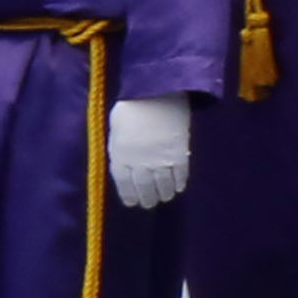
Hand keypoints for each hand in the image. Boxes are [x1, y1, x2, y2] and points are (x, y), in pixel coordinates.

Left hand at [105, 94, 194, 211]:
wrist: (156, 93)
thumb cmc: (131, 106)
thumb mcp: (117, 128)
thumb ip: (121, 146)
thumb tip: (125, 159)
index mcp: (120, 155)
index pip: (123, 182)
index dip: (129, 194)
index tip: (132, 203)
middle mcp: (139, 162)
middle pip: (144, 186)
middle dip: (147, 198)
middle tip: (150, 204)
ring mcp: (160, 159)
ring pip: (163, 183)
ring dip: (164, 193)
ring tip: (166, 197)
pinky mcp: (178, 153)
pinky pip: (180, 173)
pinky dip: (180, 182)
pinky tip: (179, 187)